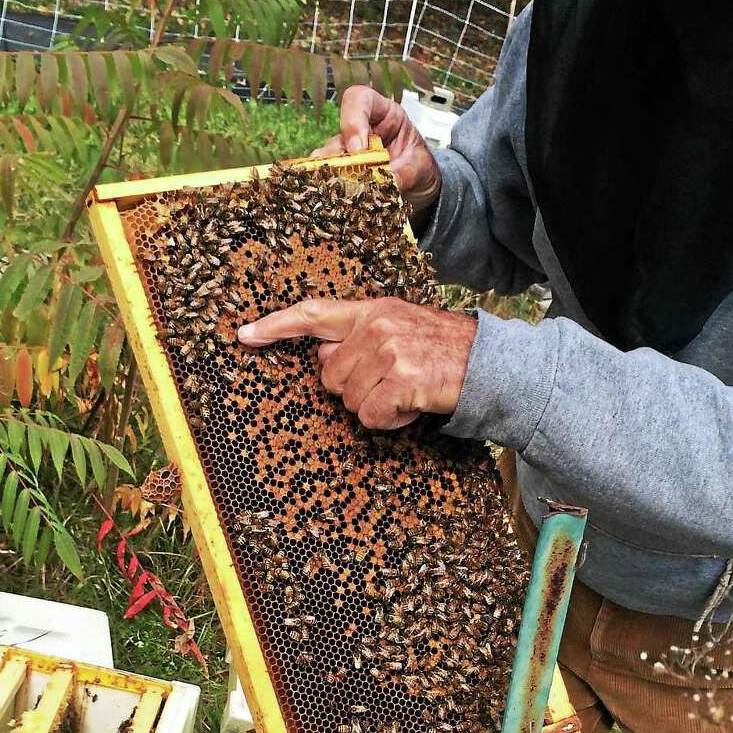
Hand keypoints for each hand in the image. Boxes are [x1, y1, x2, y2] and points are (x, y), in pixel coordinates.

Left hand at [237, 297, 475, 429]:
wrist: (488, 364)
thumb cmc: (440, 352)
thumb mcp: (398, 328)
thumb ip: (358, 338)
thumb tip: (324, 358)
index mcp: (371, 310)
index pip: (312, 314)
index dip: (275, 326)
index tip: (245, 336)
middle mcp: (376, 327)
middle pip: (329, 377)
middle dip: (353, 389)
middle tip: (389, 382)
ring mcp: (389, 353)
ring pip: (349, 401)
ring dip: (375, 407)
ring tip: (405, 393)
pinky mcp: (402, 381)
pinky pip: (371, 417)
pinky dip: (390, 421)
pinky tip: (410, 407)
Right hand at [311, 87, 440, 215]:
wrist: (421, 190)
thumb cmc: (420, 169)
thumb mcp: (419, 169)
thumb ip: (403, 173)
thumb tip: (384, 183)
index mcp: (384, 115)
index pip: (359, 99)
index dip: (352, 119)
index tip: (358, 148)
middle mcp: (361, 131)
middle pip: (338, 133)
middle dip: (339, 155)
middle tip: (346, 176)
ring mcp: (348, 152)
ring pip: (327, 157)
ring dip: (331, 174)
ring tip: (340, 190)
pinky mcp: (342, 174)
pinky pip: (328, 178)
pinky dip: (330, 188)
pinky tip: (336, 198)